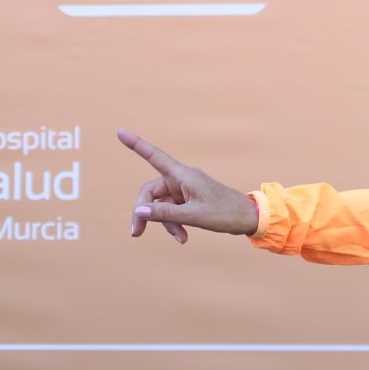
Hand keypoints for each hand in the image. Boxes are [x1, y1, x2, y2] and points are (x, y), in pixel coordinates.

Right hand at [119, 129, 258, 242]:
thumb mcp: (193, 215)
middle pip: (150, 192)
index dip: (136, 144)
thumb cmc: (225, 213)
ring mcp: (185, 190)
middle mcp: (182, 179)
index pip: (154, 156)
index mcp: (183, 175)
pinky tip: (183, 238)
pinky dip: (174, 225)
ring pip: (161, 206)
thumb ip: (165, 213)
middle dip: (144, 213)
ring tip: (180, 238)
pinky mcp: (189, 200)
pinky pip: (172, 212)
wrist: (248, 218)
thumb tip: (139, 211)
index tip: (120, 131)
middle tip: (136, 233)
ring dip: (165, 223)